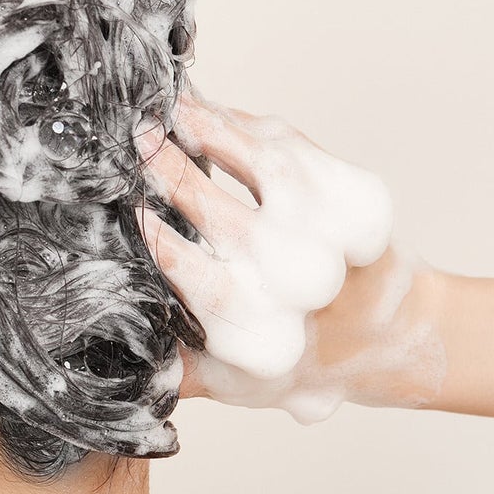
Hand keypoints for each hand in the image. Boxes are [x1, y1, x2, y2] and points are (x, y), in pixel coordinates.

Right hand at [137, 91, 446, 420]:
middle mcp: (303, 281)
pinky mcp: (352, 191)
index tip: (131, 215)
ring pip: (266, 165)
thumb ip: (174, 368)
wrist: (382, 334)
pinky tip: (204, 112)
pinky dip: (242, 123)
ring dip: (211, 131)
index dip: (166, 247)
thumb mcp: (231, 381)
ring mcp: (334, 231)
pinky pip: (290, 143)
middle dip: (177, 175)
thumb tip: (111, 348)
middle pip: (231, 218)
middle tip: (135, 144)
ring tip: (167, 112)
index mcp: (266, 332)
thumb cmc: (290, 359)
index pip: (205, 284)